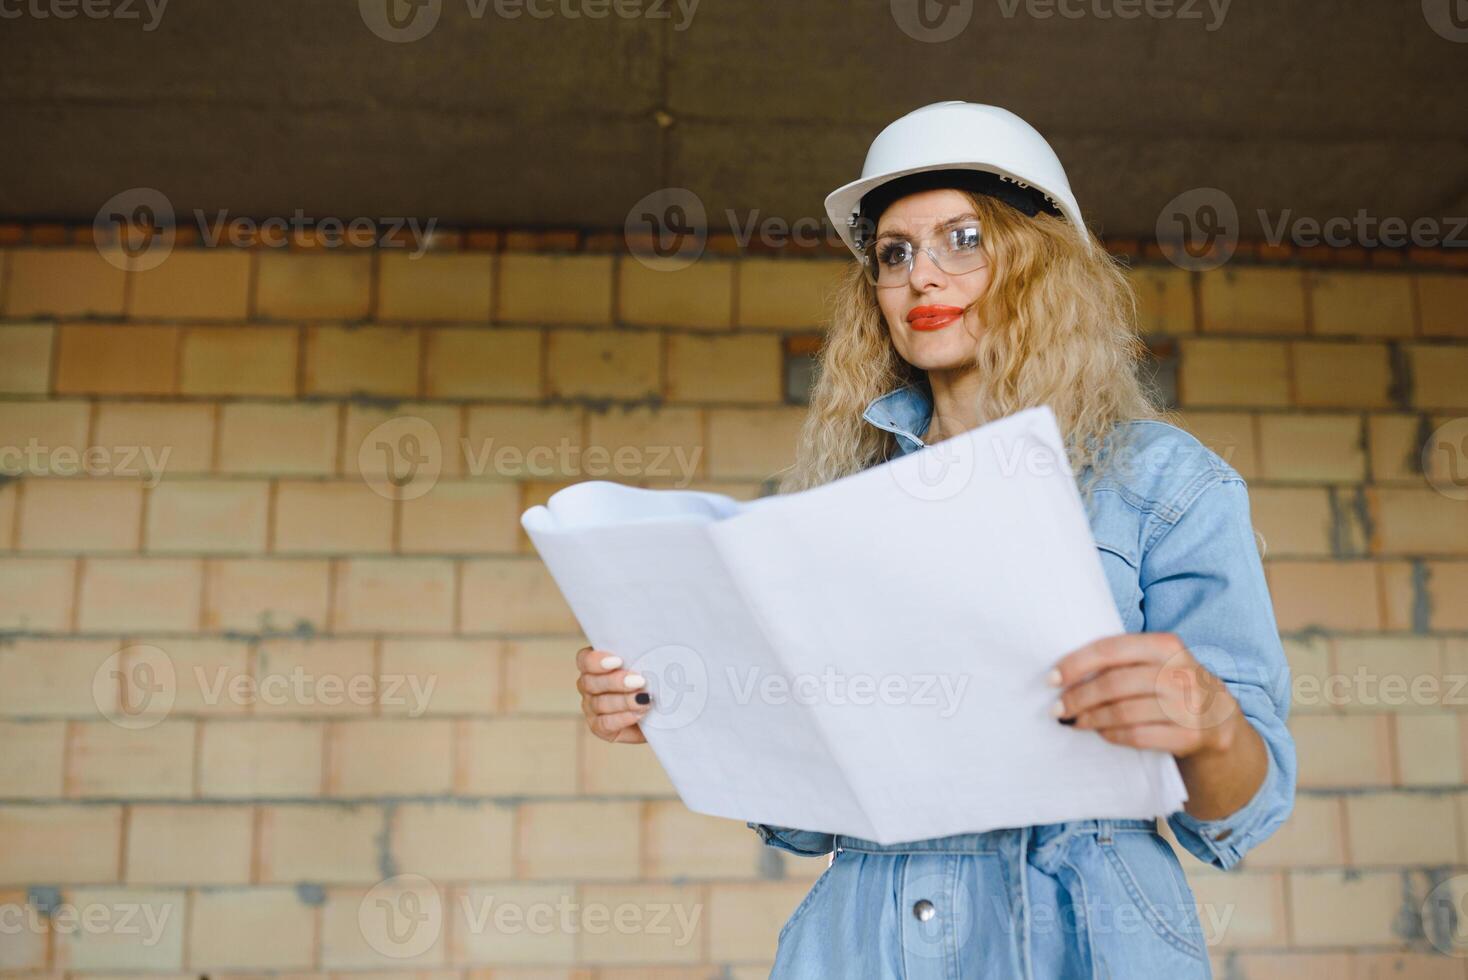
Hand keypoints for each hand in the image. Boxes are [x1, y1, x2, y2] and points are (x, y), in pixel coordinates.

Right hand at [576, 644, 651, 743]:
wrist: (660, 713)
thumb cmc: (652, 681)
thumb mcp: (648, 664)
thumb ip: (643, 655)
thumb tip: (653, 649)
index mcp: (595, 665)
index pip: (585, 660)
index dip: (596, 660)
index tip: (618, 660)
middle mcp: (589, 685)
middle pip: (591, 682)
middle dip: (616, 681)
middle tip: (638, 681)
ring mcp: (591, 707)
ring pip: (600, 703)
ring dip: (624, 701)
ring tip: (644, 700)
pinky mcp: (599, 727)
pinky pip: (604, 724)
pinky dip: (622, 718)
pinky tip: (638, 714)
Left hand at [1049, 632, 1241, 758]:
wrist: (1220, 720)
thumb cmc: (1171, 686)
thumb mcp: (1156, 662)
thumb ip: (1122, 659)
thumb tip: (1063, 671)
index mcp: (1166, 645)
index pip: (1110, 650)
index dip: (1076, 664)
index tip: (1051, 679)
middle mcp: (1181, 671)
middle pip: (1114, 684)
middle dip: (1078, 698)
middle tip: (1058, 708)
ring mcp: (1190, 705)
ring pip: (1124, 712)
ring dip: (1092, 719)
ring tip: (1074, 721)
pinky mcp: (1193, 736)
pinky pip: (1140, 736)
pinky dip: (1114, 735)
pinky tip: (1102, 733)